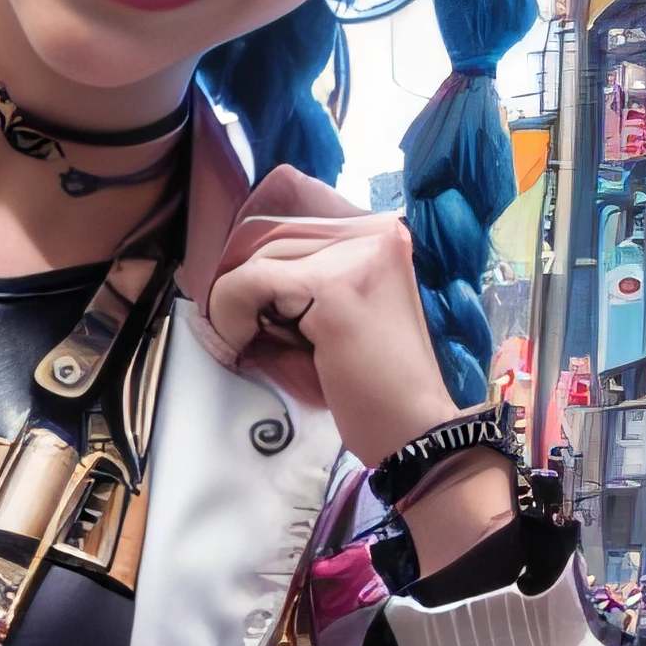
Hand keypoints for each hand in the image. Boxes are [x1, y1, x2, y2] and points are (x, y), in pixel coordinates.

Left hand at [202, 166, 464, 467]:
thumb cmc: (374, 384)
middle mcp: (376, 232)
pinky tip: (247, 342)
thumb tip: (233, 261)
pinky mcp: (336, 287)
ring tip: (259, 341)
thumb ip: (301, 276)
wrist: (413, 431)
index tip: (252, 298)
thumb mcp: (337, 312)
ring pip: (258, 255)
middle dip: (247, 283)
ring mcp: (359, 255)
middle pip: (273, 234)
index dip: (260, 256)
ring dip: (239, 302)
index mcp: (382, 233)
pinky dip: (232, 313)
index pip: (295, 213)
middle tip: (251, 328)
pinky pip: (251, 280)